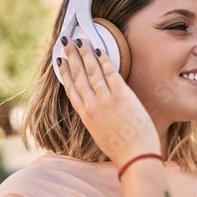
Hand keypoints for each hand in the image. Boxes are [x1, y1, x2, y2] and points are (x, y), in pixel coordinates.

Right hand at [57, 37, 160, 167]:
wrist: (135, 157)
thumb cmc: (122, 150)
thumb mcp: (102, 134)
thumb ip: (98, 119)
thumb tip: (98, 109)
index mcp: (86, 116)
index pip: (71, 90)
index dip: (64, 73)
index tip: (60, 62)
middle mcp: (92, 106)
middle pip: (78, 76)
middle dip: (71, 56)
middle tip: (66, 41)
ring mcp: (106, 100)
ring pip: (91, 71)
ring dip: (84, 53)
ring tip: (79, 39)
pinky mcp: (121, 96)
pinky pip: (110, 73)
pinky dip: (103, 60)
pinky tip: (99, 49)